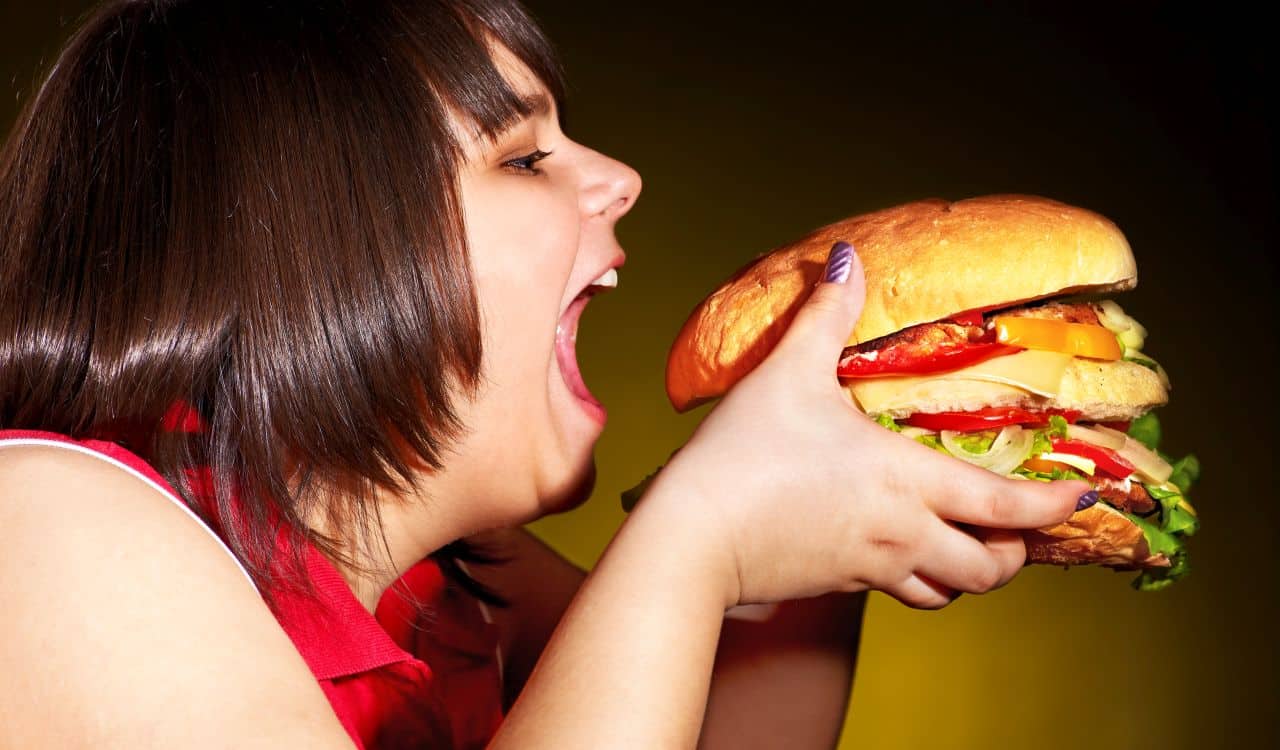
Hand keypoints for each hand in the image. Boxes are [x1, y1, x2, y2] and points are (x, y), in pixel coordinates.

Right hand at [647, 243, 1088, 608]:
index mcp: (907, 482)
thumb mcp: (787, 374)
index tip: (1080, 494)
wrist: (692, 538)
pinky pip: (900, 594)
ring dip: (971, 572)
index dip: (1053, 506)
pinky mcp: (838, 586)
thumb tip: (844, 258)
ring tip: (967, 542)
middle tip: (1017, 526)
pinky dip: (921, 579)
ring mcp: (871, 569)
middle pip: (990, 569)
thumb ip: (826, 315)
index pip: (1007, 508)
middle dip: (1017, 552)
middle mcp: (903, 535)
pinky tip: (899, 548)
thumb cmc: (745, 455)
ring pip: (950, 594)